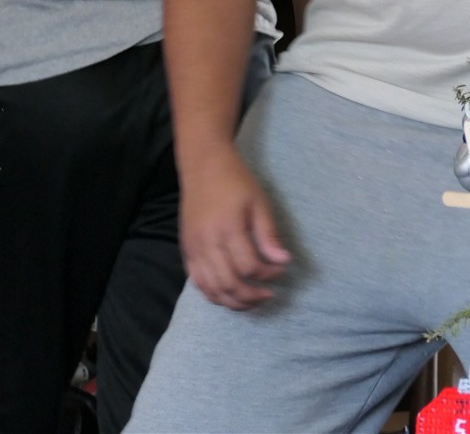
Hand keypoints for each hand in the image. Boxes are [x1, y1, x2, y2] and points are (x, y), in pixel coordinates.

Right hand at [179, 145, 290, 309]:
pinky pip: (198, 283)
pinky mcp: (186, 251)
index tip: (281, 269)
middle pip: (229, 284)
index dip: (268, 274)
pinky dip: (214, 294)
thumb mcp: (258, 202)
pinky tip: (230, 293)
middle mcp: (207, 243)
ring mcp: (194, 249)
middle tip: (268, 295)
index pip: (249, 266)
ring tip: (252, 301)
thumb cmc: (235, 181)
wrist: (203, 166)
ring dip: (233, 302)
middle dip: (251, 297)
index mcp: (228, 228)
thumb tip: (283, 261)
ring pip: (211, 290)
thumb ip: (268, 234)